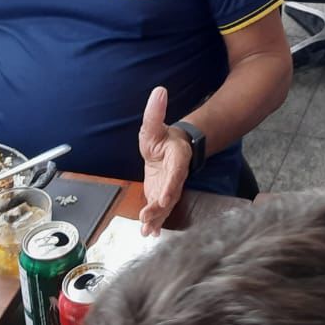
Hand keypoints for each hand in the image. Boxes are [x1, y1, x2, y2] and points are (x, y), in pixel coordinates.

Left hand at [137, 86, 191, 235]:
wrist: (171, 148)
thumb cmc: (163, 137)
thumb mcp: (154, 124)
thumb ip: (156, 111)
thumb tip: (159, 91)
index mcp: (177, 158)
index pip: (176, 172)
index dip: (171, 185)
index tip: (164, 197)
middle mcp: (176, 176)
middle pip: (171, 194)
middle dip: (160, 208)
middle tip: (148, 219)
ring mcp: (170, 188)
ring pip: (166, 205)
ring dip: (156, 219)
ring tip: (147, 231)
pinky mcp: (162, 196)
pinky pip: (160, 210)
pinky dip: (155, 222)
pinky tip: (149, 233)